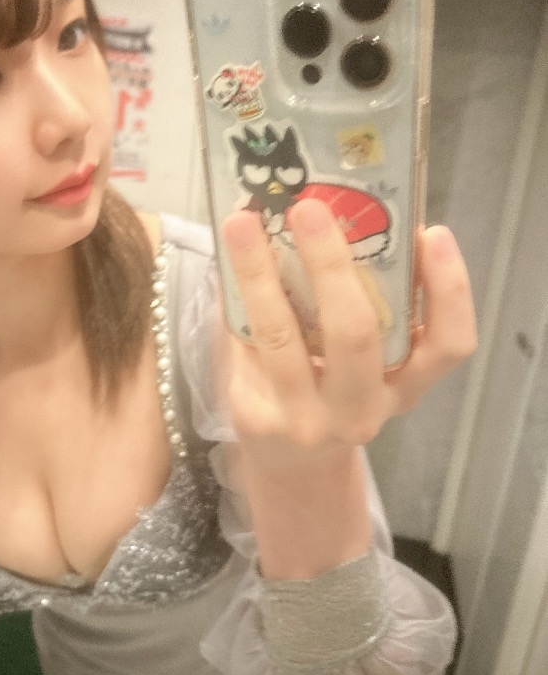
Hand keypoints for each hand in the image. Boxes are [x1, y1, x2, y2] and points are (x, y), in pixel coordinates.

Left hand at [221, 199, 475, 471]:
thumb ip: (367, 303)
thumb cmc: (333, 393)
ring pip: (282, 336)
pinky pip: (244, 345)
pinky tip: (225, 263)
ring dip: (259, 272)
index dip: (449, 290)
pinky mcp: (258, 419)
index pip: (448, 345)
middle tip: (309, 208)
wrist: (291, 466)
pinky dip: (233, 299)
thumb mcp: (366, 365)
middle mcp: (363, 408)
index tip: (432, 232)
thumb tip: (336, 215)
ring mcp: (308, 419)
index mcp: (404, 385)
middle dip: (331, 264)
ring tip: (242, 223)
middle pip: (357, 333)